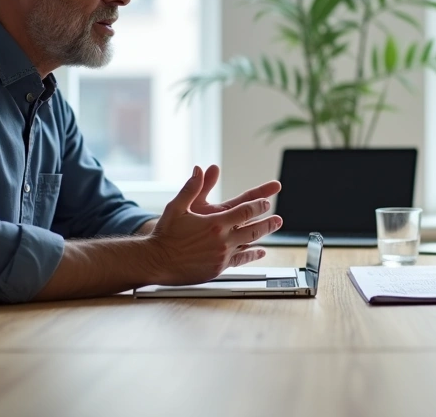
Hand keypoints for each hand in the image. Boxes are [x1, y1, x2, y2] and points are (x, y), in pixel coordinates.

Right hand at [145, 166, 282, 284]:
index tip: (266, 201)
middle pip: (253, 229)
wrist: (156, 261)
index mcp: (215, 223)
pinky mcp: (218, 268)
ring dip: (263, 236)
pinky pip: (241, 260)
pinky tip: (260, 252)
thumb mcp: (177, 206)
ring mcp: (222, 256)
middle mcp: (222, 240)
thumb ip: (192, 187)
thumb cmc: (165, 234)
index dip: (259, 205)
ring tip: (274, 229)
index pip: (245, 211)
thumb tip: (200, 169)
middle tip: (279, 218)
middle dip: (268, 222)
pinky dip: (252, 255)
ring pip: (249, 244)